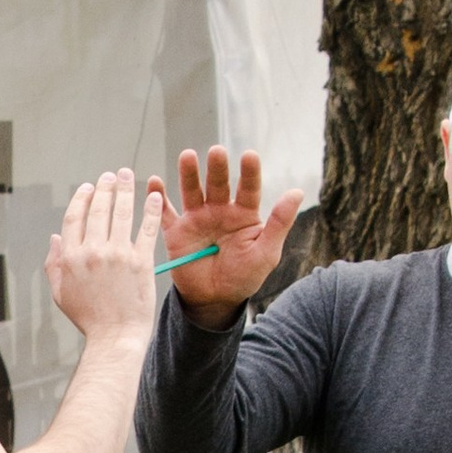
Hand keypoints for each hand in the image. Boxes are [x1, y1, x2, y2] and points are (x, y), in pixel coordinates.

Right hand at [42, 169, 160, 346]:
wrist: (115, 337)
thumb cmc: (88, 319)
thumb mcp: (61, 293)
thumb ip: (54, 264)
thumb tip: (55, 238)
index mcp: (71, 257)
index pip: (74, 217)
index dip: (81, 198)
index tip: (88, 187)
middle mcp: (93, 251)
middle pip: (98, 209)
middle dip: (104, 187)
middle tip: (111, 176)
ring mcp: (118, 255)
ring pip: (121, 212)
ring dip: (125, 189)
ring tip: (128, 175)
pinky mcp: (141, 262)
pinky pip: (146, 229)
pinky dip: (150, 210)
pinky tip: (153, 196)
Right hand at [150, 146, 304, 320]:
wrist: (215, 300)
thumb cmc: (244, 276)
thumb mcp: (266, 252)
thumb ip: (279, 223)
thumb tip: (297, 191)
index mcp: (243, 214)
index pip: (249, 188)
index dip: (249, 172)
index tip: (250, 155)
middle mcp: (219, 210)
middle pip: (218, 184)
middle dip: (217, 168)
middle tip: (216, 152)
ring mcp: (197, 218)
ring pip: (192, 191)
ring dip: (189, 173)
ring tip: (188, 156)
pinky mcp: (176, 231)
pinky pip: (165, 213)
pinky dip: (157, 198)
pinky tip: (154, 183)